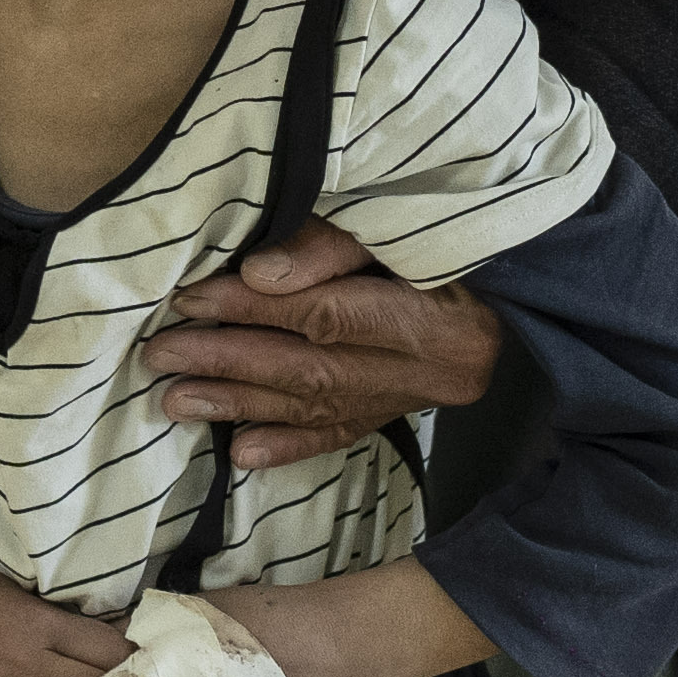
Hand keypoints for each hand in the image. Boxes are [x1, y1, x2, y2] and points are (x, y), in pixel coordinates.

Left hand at [148, 223, 504, 473]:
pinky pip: (341, 435)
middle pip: (313, 368)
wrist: (515, 279)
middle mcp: (434, 370)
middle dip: (230, 361)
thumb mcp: (399, 223)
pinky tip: (241, 453)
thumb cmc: (446, 233)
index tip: (190, 298)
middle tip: (162, 355)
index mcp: (439, 317)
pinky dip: (288, 444)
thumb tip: (260, 272)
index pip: (329, 315)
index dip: (254, 308)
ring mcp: (419, 399)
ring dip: (240, 405)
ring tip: (175, 401)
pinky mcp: (404, 414)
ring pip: (317, 407)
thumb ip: (333, 245)